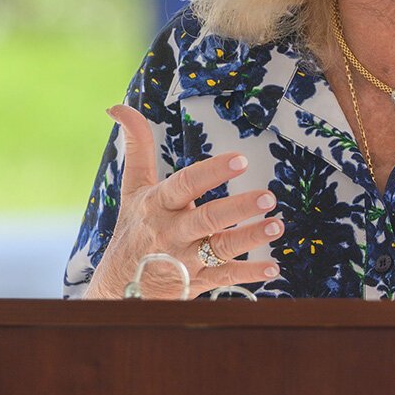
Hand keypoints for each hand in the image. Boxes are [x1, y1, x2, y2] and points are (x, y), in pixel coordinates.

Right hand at [85, 104, 284, 298]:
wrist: (117, 287)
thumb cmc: (133, 229)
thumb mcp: (133, 189)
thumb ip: (136, 147)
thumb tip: (118, 107)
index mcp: (158, 204)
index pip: (186, 184)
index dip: (212, 172)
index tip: (240, 159)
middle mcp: (171, 232)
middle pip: (207, 218)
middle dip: (238, 208)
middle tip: (268, 196)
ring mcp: (185, 259)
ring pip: (221, 248)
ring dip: (251, 237)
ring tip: (277, 225)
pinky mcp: (196, 282)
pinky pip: (226, 278)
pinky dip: (250, 274)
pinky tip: (273, 267)